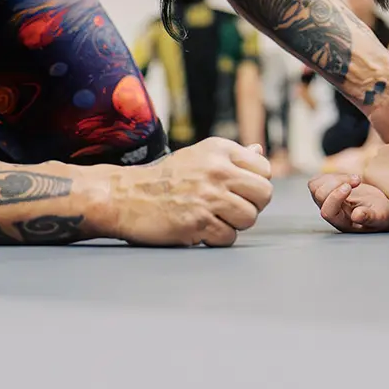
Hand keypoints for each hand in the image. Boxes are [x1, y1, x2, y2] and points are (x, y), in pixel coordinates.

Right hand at [101, 139, 272, 246]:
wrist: (125, 196)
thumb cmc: (164, 179)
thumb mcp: (198, 156)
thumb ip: (231, 157)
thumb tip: (259, 151)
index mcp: (219, 149)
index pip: (264, 169)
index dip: (255, 185)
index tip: (238, 191)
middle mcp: (217, 169)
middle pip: (264, 195)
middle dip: (252, 206)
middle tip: (231, 209)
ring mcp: (208, 196)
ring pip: (249, 218)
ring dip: (234, 224)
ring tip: (213, 218)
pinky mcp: (198, 222)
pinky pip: (229, 237)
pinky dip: (217, 238)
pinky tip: (200, 229)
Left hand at [308, 173, 388, 232]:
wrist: (387, 205)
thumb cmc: (384, 214)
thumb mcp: (382, 217)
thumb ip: (370, 217)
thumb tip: (357, 215)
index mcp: (342, 222)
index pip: (327, 212)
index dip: (335, 197)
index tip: (351, 186)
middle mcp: (332, 212)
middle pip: (318, 196)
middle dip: (336, 183)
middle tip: (358, 180)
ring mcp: (328, 200)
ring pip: (314, 186)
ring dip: (334, 178)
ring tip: (355, 179)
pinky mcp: (329, 189)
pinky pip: (319, 179)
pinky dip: (331, 174)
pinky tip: (348, 177)